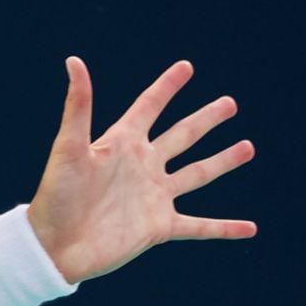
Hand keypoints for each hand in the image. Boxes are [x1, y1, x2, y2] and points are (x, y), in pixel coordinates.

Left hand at [27, 57, 256, 284]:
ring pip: (197, 174)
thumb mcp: (69, 146)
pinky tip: (249, 228)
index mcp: (121, 143)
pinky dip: (224, 228)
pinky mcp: (160, 227)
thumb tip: (74, 60)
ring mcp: (153, 196)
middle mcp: (141, 166)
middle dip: (205, 119)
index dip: (167, 86)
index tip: (186, 66)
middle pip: (182, 136)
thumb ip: (78, 106)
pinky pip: (200, 227)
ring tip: (248, 147)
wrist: (56, 245)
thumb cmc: (56, 193)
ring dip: (223, 161)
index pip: (149, 107)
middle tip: (229, 104)